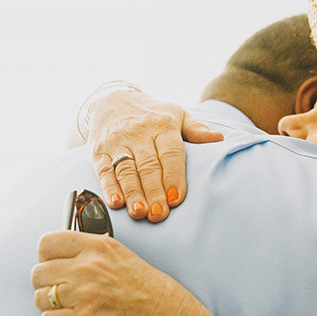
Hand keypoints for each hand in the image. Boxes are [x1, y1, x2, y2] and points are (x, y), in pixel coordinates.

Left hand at [31, 231, 224, 315]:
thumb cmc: (151, 291)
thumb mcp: (123, 257)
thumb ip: (92, 254)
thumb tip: (59, 261)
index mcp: (100, 247)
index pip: (49, 242)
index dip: (46, 256)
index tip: (53, 264)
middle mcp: (89, 266)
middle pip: (38, 271)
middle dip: (45, 284)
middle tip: (59, 291)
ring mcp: (85, 293)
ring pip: (39, 297)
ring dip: (48, 305)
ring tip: (65, 308)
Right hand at [87, 89, 222, 221]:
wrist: (113, 101)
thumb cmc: (153, 114)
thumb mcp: (177, 114)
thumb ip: (196, 129)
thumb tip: (218, 138)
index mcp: (162, 125)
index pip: (170, 152)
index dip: (173, 176)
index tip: (176, 198)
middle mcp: (138, 133)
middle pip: (148, 166)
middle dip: (154, 192)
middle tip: (159, 214)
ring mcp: (117, 142)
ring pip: (126, 171)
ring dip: (133, 194)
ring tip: (140, 213)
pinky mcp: (98, 151)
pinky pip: (104, 171)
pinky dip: (109, 188)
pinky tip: (116, 203)